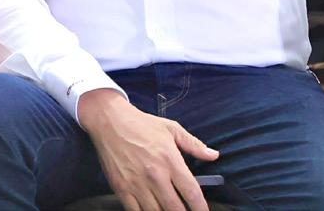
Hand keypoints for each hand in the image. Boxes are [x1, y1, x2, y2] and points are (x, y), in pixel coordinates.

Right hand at [79, 90, 218, 210]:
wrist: (109, 120)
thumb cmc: (141, 124)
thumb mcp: (171, 128)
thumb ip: (194, 144)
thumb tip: (214, 155)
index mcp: (170, 161)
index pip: (192, 193)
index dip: (201, 208)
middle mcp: (155, 176)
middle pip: (175, 208)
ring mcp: (137, 184)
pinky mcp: (121, 188)